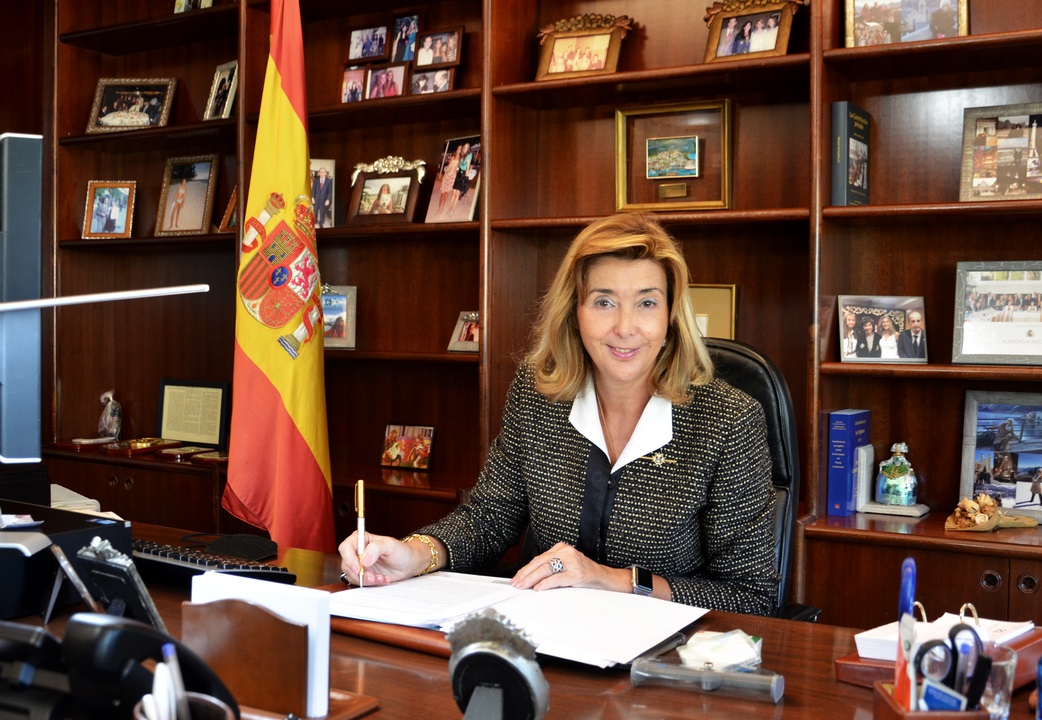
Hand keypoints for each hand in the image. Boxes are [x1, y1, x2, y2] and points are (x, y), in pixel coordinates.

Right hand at [337, 532, 424, 585]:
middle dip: (359, 573)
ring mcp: (360, 563)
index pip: (346, 547)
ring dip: (366, 579)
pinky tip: (382, 579)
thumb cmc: (401, 551)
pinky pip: (360, 581)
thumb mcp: (390, 545)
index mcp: (362, 539)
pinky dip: (370, 583)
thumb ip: (376, 548)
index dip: (349, 558)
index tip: (359, 567)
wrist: (408, 564)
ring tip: (381, 578)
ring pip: (351, 574)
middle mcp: (358, 551)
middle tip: (372, 576)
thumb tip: (364, 559)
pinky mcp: (364, 574)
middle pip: (346, 563)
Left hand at [510, 541, 627, 592]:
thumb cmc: (583, 574)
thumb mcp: (565, 566)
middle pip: (540, 562)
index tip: (516, 578)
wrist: (604, 578)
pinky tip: (538, 588)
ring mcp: (572, 562)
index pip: (539, 559)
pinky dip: (546, 583)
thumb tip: (529, 579)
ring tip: (523, 586)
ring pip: (546, 569)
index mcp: (561, 548)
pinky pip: (558, 578)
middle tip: (516, 583)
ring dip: (532, 579)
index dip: (526, 569)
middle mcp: (566, 552)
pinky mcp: (577, 573)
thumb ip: (550, 569)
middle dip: (526, 574)